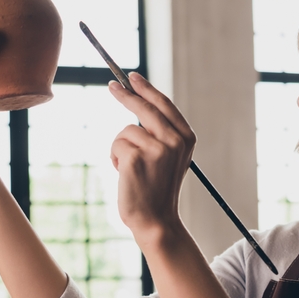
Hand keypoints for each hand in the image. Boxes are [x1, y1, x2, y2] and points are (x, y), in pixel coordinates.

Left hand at [108, 72, 196, 246]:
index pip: (164, 105)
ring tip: (129, 169)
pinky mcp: (137, 157)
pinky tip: (124, 174)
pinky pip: (117, 144)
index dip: (147, 89)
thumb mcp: (168, 157)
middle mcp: (175, 140)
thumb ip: (161, 134)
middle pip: (145, 107)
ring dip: (121, 147)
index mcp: (186, 138)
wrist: (156, 220)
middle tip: (112, 86)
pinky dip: (115, 158)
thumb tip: (139, 105)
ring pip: (127, 130)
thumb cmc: (157, 189)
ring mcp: (157, 148)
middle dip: (126, 94)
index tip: (132, 77)